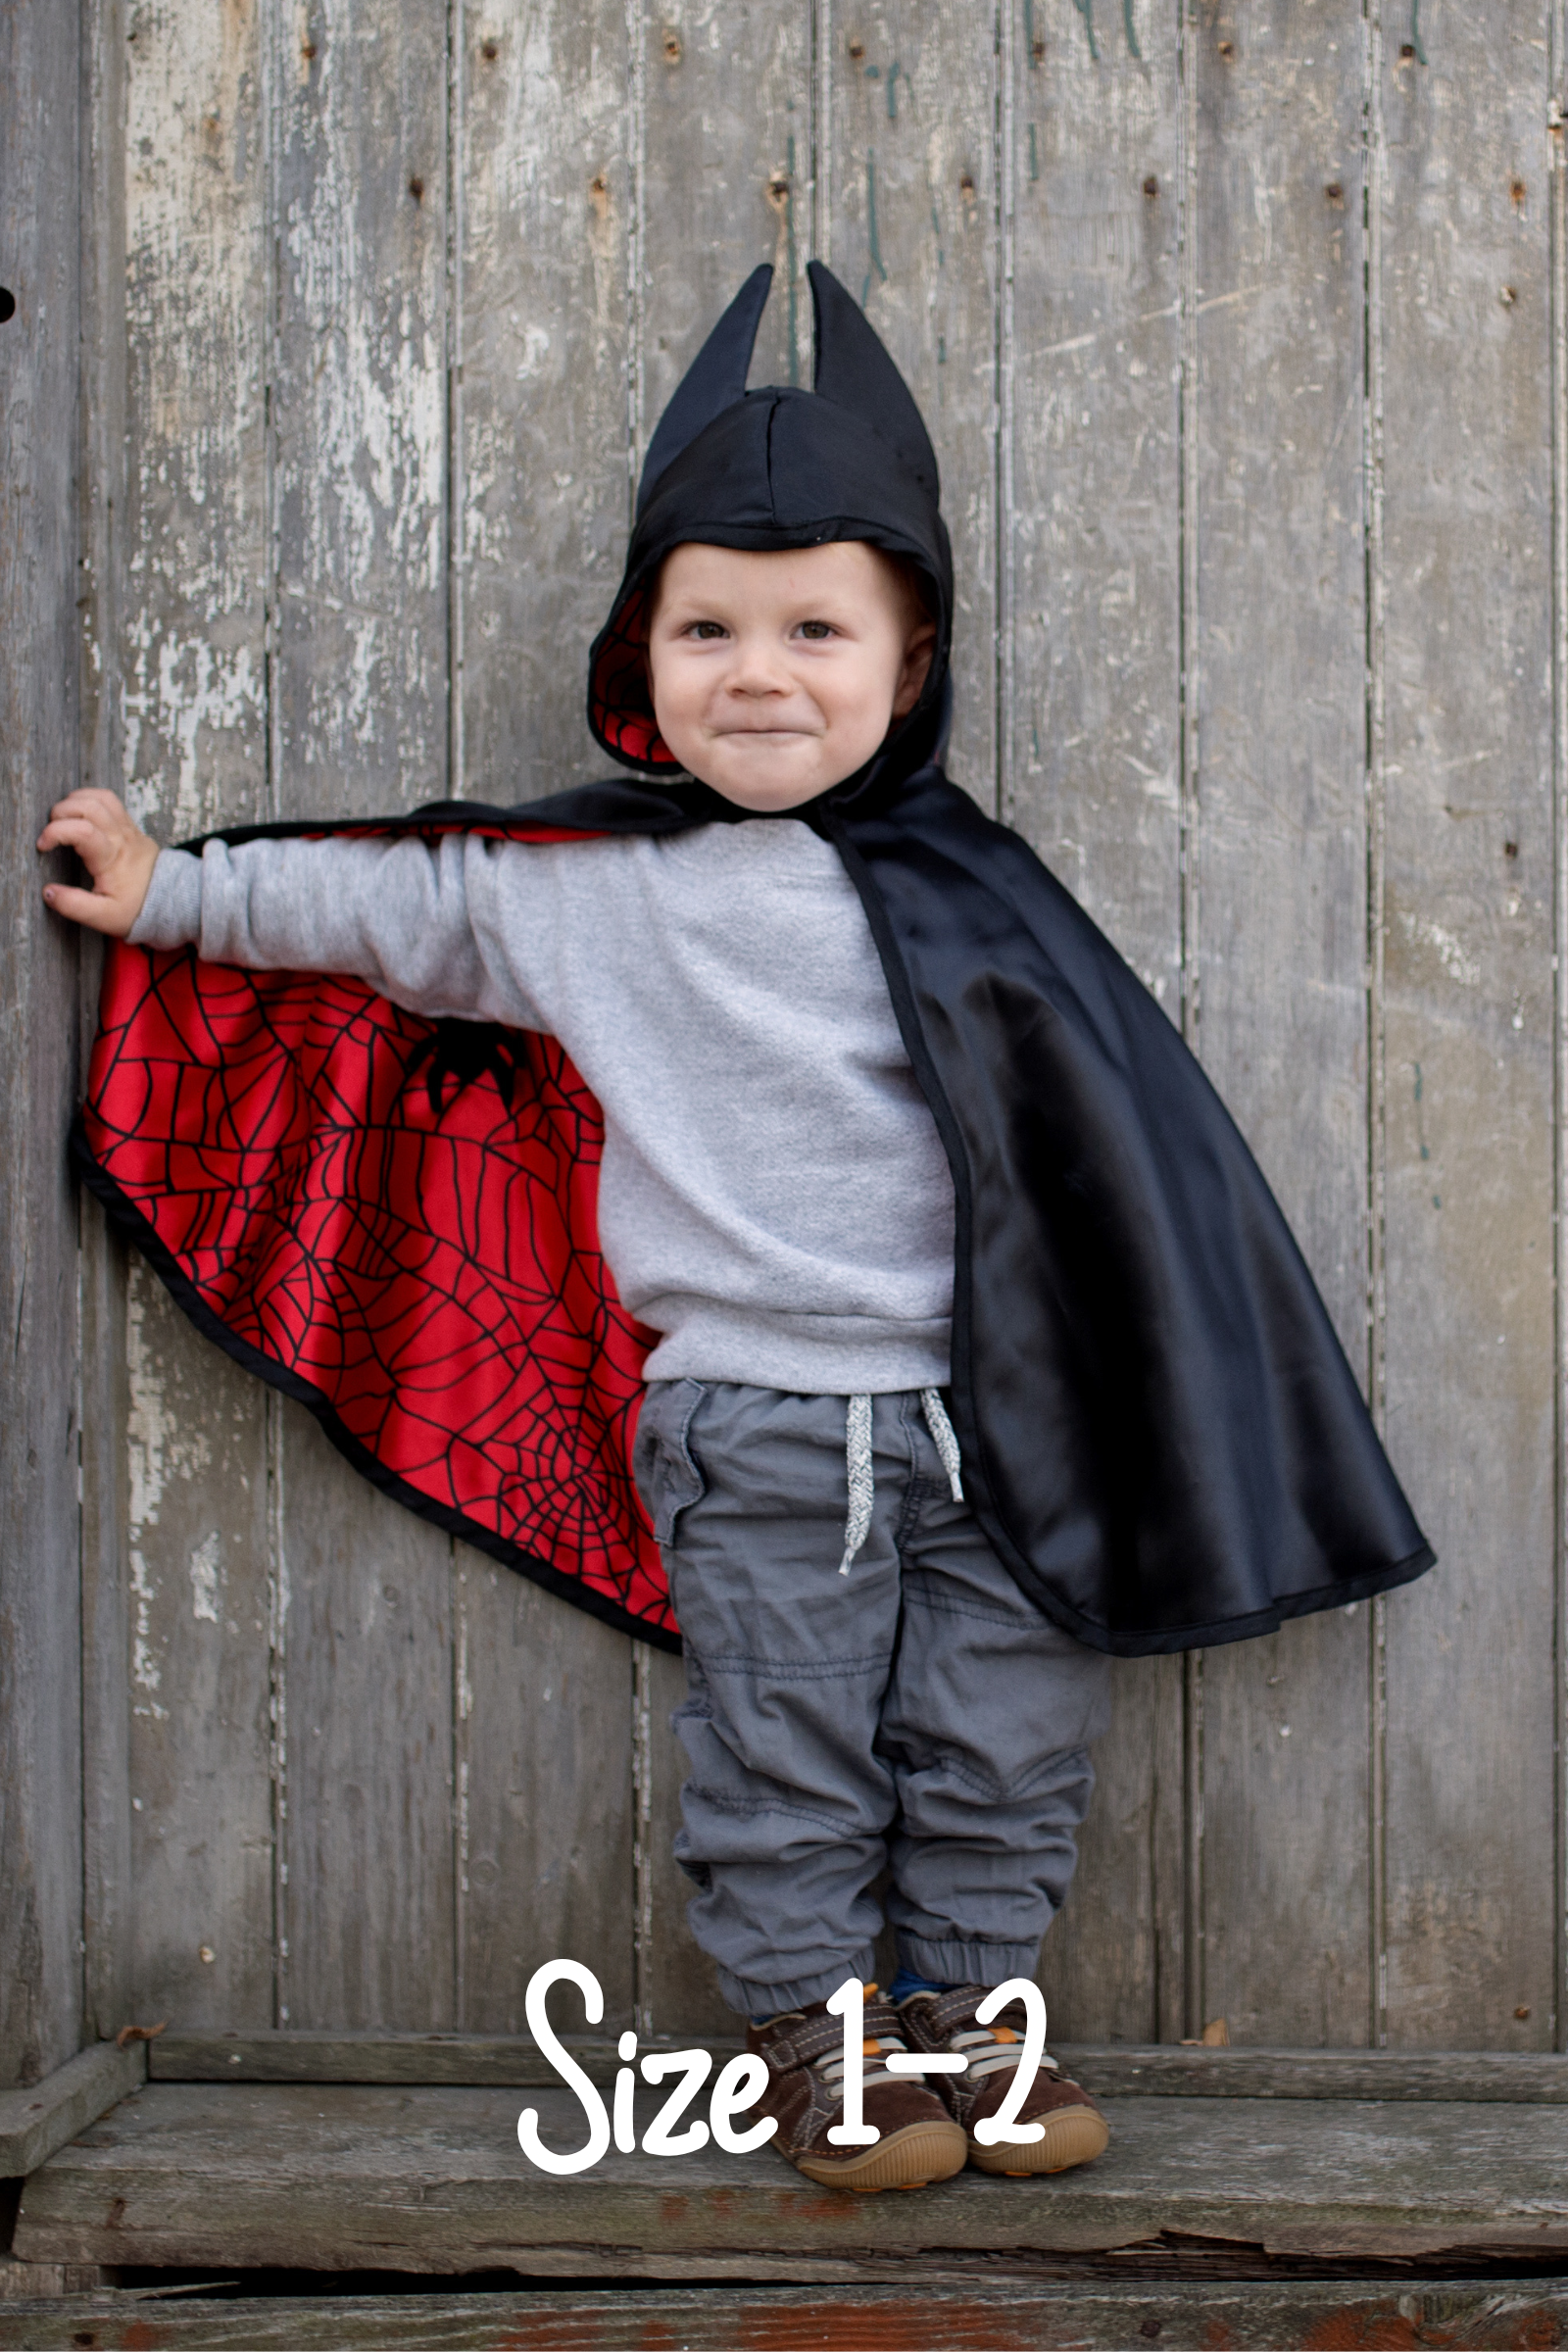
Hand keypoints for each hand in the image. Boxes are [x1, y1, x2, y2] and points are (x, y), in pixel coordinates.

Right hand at [37, 789, 160, 935]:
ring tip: (62, 819)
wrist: (170, 902)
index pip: (82, 830)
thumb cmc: (136, 909)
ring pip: (102, 797)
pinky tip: (79, 815)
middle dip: (61, 811)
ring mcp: (128, 828)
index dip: (55, 832)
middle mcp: (121, 837)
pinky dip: (90, 799)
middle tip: (51, 831)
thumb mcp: (103, 917)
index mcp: (112, 858)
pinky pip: (111, 801)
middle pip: (90, 805)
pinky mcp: (131, 826)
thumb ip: (74, 906)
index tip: (43, 846)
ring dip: (76, 800)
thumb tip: (49, 893)